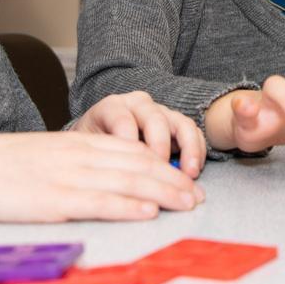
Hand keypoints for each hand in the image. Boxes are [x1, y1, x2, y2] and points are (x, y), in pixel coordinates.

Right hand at [0, 132, 203, 222]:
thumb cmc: (1, 168)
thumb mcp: (46, 156)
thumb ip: (78, 163)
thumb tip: (110, 178)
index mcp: (76, 144)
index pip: (132, 152)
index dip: (164, 166)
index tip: (187, 180)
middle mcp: (78, 156)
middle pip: (138, 165)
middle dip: (173, 180)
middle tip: (199, 197)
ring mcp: (67, 177)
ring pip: (126, 182)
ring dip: (162, 193)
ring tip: (187, 204)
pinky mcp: (54, 200)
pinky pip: (98, 202)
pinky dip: (126, 206)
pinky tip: (147, 212)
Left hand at [76, 90, 205, 177]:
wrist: (102, 137)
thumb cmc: (94, 146)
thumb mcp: (87, 149)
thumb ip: (98, 156)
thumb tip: (113, 178)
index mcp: (112, 107)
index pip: (122, 119)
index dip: (128, 141)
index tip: (130, 166)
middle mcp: (138, 105)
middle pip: (154, 118)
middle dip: (160, 146)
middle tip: (160, 169)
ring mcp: (160, 112)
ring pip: (180, 123)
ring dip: (188, 149)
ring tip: (188, 173)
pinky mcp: (176, 124)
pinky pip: (194, 132)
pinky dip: (197, 151)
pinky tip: (193, 172)